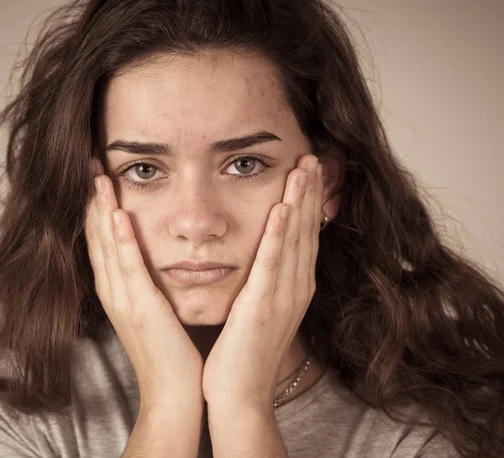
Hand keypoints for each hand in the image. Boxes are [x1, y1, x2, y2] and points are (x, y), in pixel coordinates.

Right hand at [84, 157, 203, 412]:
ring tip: (98, 176)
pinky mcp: (142, 309)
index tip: (96, 175)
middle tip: (89, 163)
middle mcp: (113, 291)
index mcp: (117, 290)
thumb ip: (146, 281)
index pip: (101, 239)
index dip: (96, 207)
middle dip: (92, 200)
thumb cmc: (169, 349)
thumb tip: (151, 255)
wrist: (174, 391)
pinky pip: (129, 269)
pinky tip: (118, 215)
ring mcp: (124, 300)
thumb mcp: (153, 308)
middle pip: (97, 236)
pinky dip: (121, 241)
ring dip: (102, 210)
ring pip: (107, 246)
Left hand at [202, 155, 323, 410]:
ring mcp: (283, 297)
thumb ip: (266, 281)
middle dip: (310, 193)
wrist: (238, 393)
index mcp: (293, 287)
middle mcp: (295, 287)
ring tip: (303, 168)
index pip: (304, 236)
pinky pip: (272, 265)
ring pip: (294, 241)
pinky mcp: (263, 306)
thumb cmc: (244, 351)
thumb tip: (264, 258)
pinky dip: (278, 236)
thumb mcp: (260, 309)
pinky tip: (282, 209)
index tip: (308, 172)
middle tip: (312, 157)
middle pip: (306, 231)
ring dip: (300, 202)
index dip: (308, 202)